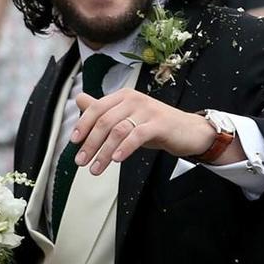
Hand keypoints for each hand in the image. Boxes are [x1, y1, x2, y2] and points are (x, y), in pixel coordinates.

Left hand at [70, 90, 215, 174]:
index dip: (82, 125)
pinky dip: (125, 148)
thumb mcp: (126, 117)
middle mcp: (133, 99)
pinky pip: (137, 135)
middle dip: (90, 143)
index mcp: (123, 96)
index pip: (96, 108)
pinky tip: (116, 159)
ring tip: (96, 168)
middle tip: (81, 161)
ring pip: (118, 130)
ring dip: (104, 151)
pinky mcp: (160, 123)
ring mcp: (147, 110)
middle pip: (104, 121)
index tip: (74, 142)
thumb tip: (79, 99)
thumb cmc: (155, 125)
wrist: (189, 131)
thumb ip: (103, 110)